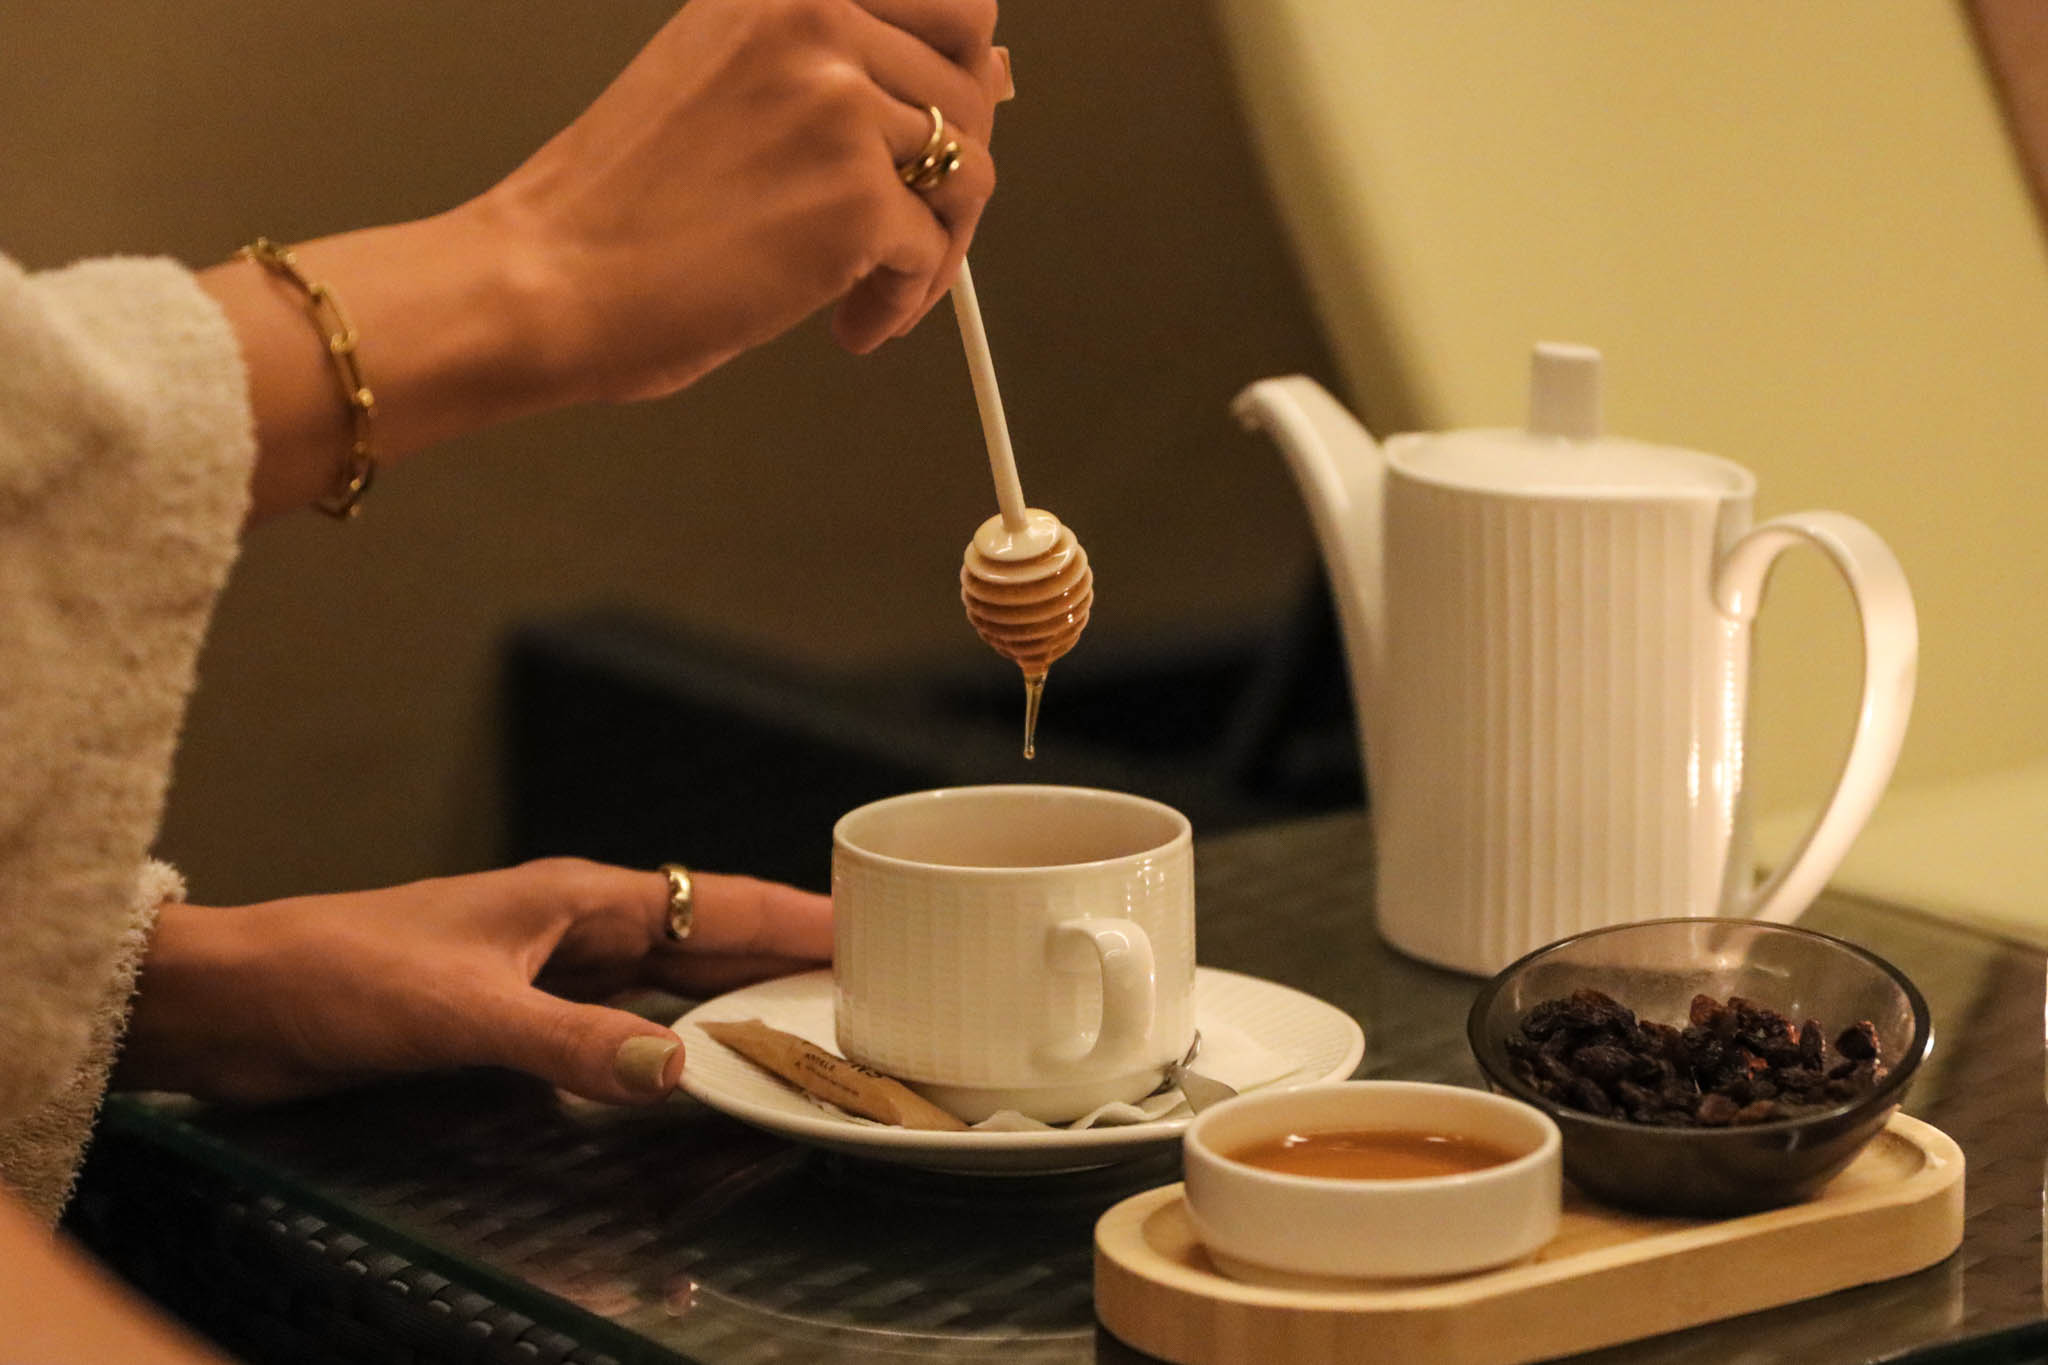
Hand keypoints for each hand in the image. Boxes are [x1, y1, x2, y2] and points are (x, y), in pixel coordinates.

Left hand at [116, 859, 830, 1105]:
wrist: (237, 1000)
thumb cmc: (339, 976)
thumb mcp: (465, 1011)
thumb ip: (573, 1044)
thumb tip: (682, 1070)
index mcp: (575, 898)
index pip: (715, 901)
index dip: (796, 913)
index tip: (873, 922)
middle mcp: (571, 926)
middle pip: (705, 935)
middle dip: (785, 952)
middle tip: (871, 977)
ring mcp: (543, 969)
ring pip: (667, 978)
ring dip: (731, 995)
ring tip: (804, 1019)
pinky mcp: (511, 1014)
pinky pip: (618, 1020)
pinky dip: (667, 1037)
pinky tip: (692, 1063)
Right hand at [478, 0, 1006, 401]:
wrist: (548, 278)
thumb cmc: (618, 203)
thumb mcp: (734, 82)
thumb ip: (850, 70)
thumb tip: (982, 75)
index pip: (952, 1)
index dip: (958, 73)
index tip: (939, 126)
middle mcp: (818, 23)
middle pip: (974, 87)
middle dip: (955, 163)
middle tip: (911, 216)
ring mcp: (842, 109)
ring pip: (968, 175)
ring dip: (933, 246)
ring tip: (867, 286)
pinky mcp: (855, 201)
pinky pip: (933, 255)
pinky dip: (901, 301)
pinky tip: (848, 320)